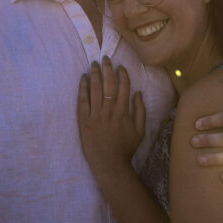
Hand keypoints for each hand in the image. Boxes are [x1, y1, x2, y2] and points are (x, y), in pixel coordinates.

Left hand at [78, 57, 145, 178]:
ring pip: (94, 89)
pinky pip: (82, 100)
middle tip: (105, 58)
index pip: (123, 87)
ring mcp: (95, 115)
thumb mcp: (140, 130)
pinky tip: (83, 79)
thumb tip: (138, 92)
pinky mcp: (83, 121)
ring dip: (94, 74)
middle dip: (107, 68)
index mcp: (123, 111)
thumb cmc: (126, 148)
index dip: (122, 74)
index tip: (120, 67)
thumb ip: (140, 110)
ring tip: (94, 64)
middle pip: (107, 84)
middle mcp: (109, 110)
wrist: (109, 164)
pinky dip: (83, 88)